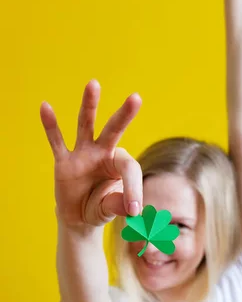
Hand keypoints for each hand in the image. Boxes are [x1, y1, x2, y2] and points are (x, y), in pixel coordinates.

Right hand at [40, 80, 142, 227]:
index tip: (134, 210)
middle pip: (114, 130)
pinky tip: (45, 107)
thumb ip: (118, 205)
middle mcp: (102, 153)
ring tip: (94, 84)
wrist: (79, 216)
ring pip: (86, 125)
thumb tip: (129, 207)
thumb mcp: (110, 209)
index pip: (129, 168)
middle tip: (136, 98)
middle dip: (124, 115)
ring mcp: (82, 154)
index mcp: (119, 164)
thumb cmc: (100, 207)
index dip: (134, 188)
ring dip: (89, 105)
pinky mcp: (64, 161)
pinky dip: (50, 126)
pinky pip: (57, 141)